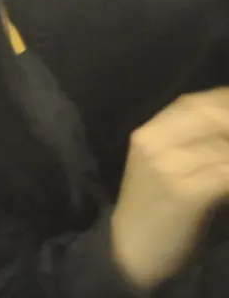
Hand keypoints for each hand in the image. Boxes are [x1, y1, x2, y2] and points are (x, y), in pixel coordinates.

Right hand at [111, 88, 228, 289]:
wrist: (132, 249)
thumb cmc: (154, 208)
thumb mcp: (161, 166)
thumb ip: (189, 143)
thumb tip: (224, 124)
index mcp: (147, 134)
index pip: (192, 104)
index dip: (223, 101)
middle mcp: (153, 144)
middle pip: (208, 118)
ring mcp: (166, 168)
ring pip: (222, 146)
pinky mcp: (183, 194)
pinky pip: (223, 173)